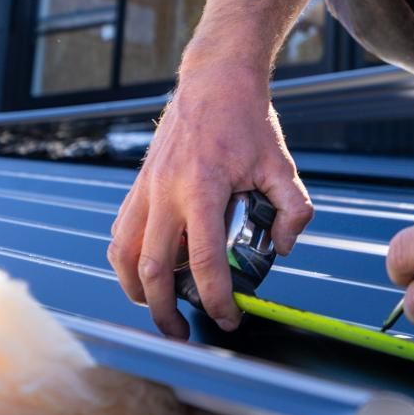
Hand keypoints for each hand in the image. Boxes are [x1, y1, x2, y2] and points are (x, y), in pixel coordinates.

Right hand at [108, 69, 310, 339]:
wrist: (215, 80)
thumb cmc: (248, 121)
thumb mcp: (282, 164)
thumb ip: (292, 209)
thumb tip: (282, 249)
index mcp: (203, 188)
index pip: (203, 260)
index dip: (216, 298)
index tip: (228, 318)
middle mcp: (166, 191)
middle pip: (152, 269)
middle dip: (165, 310)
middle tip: (182, 333)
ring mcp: (146, 188)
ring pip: (123, 255)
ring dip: (137, 290)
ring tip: (159, 308)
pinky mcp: (137, 185)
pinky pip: (121, 233)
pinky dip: (128, 261)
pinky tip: (147, 273)